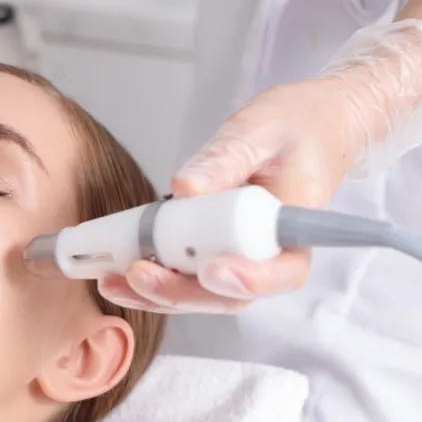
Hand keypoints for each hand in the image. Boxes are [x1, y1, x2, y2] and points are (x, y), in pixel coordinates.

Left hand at [100, 20, 421, 313]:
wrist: (310, 128)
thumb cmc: (295, 126)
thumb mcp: (259, 131)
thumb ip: (225, 159)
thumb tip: (185, 189)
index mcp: (297, 228)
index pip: (281, 272)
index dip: (247, 280)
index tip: (210, 270)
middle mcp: (271, 256)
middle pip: (229, 295)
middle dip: (179, 291)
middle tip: (137, 273)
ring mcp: (242, 259)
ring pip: (202, 294)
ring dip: (156, 293)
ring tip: (111, 279)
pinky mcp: (215, 253)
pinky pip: (187, 277)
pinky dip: (153, 278)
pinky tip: (115, 270)